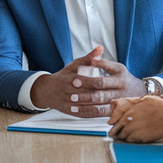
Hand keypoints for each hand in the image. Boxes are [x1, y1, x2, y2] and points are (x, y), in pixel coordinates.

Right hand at [29, 47, 144, 117]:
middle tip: (115, 94)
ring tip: (112, 104)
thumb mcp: (75, 65)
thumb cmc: (64, 75)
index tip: (109, 82)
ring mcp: (67, 103)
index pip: (84, 81)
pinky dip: (94, 114)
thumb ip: (89, 58)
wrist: (47, 90)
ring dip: (99, 106)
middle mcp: (66, 92)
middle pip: (85, 94)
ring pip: (85, 106)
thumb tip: (101, 48)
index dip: (96, 82)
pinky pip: (82, 114)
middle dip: (100, 95)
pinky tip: (104, 112)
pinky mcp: (68, 111)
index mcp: (68, 79)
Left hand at [108, 95, 162, 141]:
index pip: (117, 119)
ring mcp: (134, 129)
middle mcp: (130, 120)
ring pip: (124, 135)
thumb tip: (135, 102)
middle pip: (118, 129)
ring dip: (123, 137)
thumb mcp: (147, 100)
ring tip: (121, 139)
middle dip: (114, 132)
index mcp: (130, 111)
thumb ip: (138, 103)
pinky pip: (131, 140)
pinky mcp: (140, 137)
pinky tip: (132, 140)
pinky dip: (131, 141)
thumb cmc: (161, 107)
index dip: (114, 124)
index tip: (111, 126)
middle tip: (112, 135)